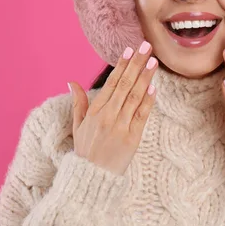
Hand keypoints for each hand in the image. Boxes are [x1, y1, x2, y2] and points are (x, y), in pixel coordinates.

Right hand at [67, 41, 157, 175]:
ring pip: (135, 97)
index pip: (111, 83)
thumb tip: (71, 82)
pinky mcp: (133, 138)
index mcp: (95, 112)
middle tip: (146, 46)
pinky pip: (142, 115)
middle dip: (136, 64)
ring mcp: (121, 127)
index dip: (121, 66)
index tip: (129, 50)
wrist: (92, 179)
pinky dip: (148, 101)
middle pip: (125, 85)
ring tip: (153, 61)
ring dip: (145, 78)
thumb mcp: (77, 126)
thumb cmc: (85, 152)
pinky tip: (153, 87)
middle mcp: (108, 117)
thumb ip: (78, 103)